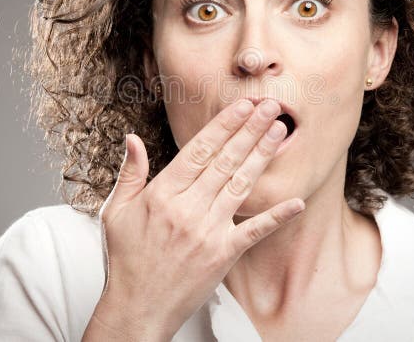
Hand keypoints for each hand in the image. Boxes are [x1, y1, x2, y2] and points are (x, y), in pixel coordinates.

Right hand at [85, 98, 304, 340]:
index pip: (198, 150)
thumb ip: (130, 173)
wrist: (137, 307)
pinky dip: (277, 216)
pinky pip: (254, 231)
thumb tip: (132, 138)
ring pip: (240, 185)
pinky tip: (297, 201)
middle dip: (250, 130)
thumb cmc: (126, 258)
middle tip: (272, 106)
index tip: (242, 105)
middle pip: (224, 161)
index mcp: (162, 194)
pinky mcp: (223, 255)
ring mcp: (207, 232)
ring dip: (262, 156)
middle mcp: (187, 208)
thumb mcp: (116, 211)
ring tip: (280, 132)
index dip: (223, 125)